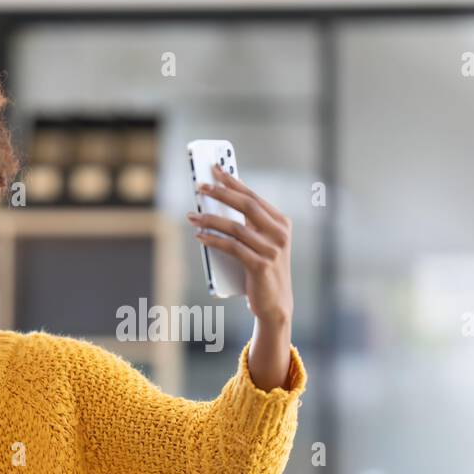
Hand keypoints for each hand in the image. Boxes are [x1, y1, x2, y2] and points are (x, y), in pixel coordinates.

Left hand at [187, 164, 293, 326]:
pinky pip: (232, 247)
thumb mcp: (261, 243)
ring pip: (235, 228)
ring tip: (192, 215)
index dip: (233, 181)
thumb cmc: (263, 270)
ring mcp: (272, 250)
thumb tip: (217, 202)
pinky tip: (200, 236)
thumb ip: (248, 225)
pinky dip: (213, 240)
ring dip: (210, 219)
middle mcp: (280, 234)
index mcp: (281, 223)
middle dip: (220, 193)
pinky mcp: (261, 266)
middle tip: (200, 187)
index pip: (253, 196)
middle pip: (246, 206)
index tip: (215, 169)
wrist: (276, 304)